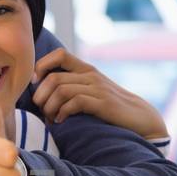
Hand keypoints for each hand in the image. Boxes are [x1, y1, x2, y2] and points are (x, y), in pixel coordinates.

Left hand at [30, 47, 168, 139]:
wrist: (140, 117)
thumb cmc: (111, 107)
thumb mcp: (92, 90)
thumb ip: (73, 86)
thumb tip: (42, 92)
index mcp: (86, 69)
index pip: (59, 54)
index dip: (41, 66)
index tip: (36, 84)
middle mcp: (91, 75)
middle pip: (54, 77)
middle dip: (41, 96)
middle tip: (42, 109)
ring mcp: (97, 89)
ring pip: (61, 90)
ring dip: (49, 107)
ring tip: (50, 118)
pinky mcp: (103, 104)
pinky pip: (75, 102)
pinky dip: (62, 113)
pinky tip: (61, 121)